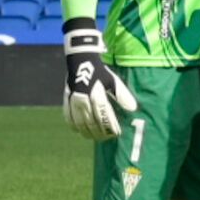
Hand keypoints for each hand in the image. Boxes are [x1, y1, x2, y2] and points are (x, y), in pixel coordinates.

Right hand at [62, 21, 136, 140]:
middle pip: (92, 123)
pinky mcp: (66, 101)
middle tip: (107, 138)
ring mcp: (73, 101)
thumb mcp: (114, 81)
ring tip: (96, 137)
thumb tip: (133, 109)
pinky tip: (80, 131)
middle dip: (100, 133)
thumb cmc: (100, 72)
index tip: (117, 133)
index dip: (110, 127)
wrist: (81, 61)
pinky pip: (69, 118)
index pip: (104, 117)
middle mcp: (83, 100)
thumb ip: (122, 96)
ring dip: (88, 132)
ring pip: (80, 123)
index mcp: (96, 95)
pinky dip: (74, 126)